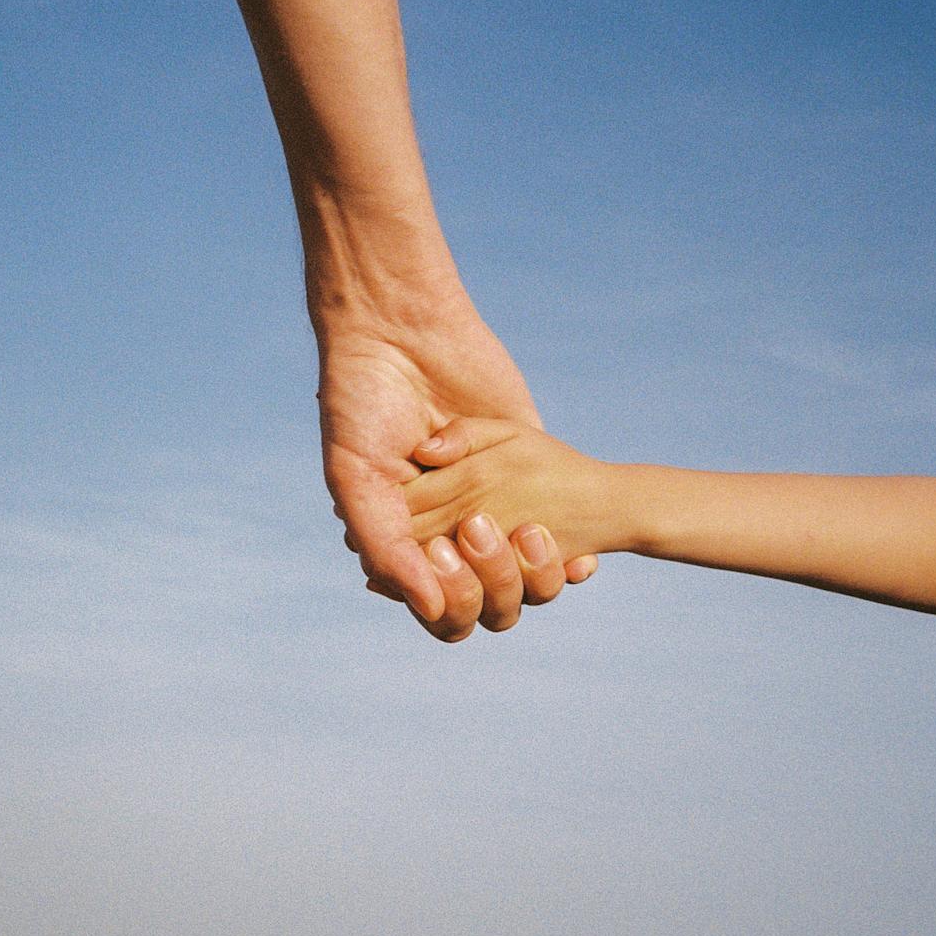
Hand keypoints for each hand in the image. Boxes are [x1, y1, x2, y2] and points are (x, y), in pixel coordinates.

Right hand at [318, 292, 594, 640]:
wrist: (399, 328)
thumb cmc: (362, 406)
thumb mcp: (358, 479)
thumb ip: (387, 548)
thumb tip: (427, 607)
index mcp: (406, 545)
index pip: (439, 607)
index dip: (450, 599)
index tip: (443, 552)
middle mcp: (451, 534)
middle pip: (487, 605)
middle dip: (492, 584)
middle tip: (476, 529)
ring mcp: (494, 506)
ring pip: (527, 582)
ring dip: (532, 574)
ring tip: (528, 532)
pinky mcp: (530, 471)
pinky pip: (561, 537)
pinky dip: (571, 557)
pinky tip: (578, 552)